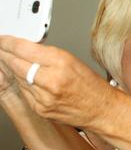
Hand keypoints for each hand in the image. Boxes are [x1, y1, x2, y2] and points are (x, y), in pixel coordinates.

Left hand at [0, 35, 114, 126]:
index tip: (3, 40)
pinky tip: (26, 80)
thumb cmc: (92, 86)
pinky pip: (24, 92)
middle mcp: (51, 80)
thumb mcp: (73, 61)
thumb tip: (26, 48)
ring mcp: (44, 97)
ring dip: (13, 70)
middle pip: (15, 63)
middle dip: (6, 55)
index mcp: (61, 62)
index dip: (8, 43)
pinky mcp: (40, 109)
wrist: (102, 109)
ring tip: (13, 63)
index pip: (23, 49)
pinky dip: (23, 85)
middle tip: (2, 49)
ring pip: (18, 78)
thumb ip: (48, 54)